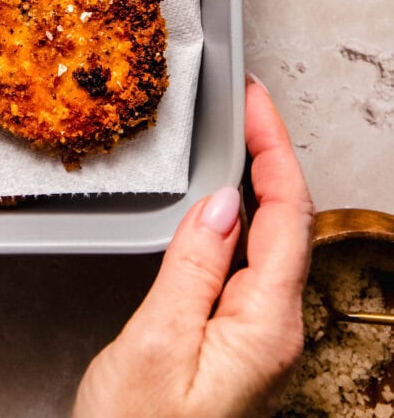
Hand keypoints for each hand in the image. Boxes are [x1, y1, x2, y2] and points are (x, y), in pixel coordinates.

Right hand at [73, 77, 313, 417]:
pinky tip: (224, 202)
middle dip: (273, 154)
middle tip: (247, 105)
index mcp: (266, 325)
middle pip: (289, 221)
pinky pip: (251, 263)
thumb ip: (194, 267)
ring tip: (239, 137)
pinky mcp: (235, 341)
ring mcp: (257, 337)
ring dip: (261, 181)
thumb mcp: (156, 344)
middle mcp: (274, 329)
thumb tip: (224, 202)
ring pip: (272, 240)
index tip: (255, 102)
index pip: (287, 213)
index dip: (274, 148)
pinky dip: (243, 216)